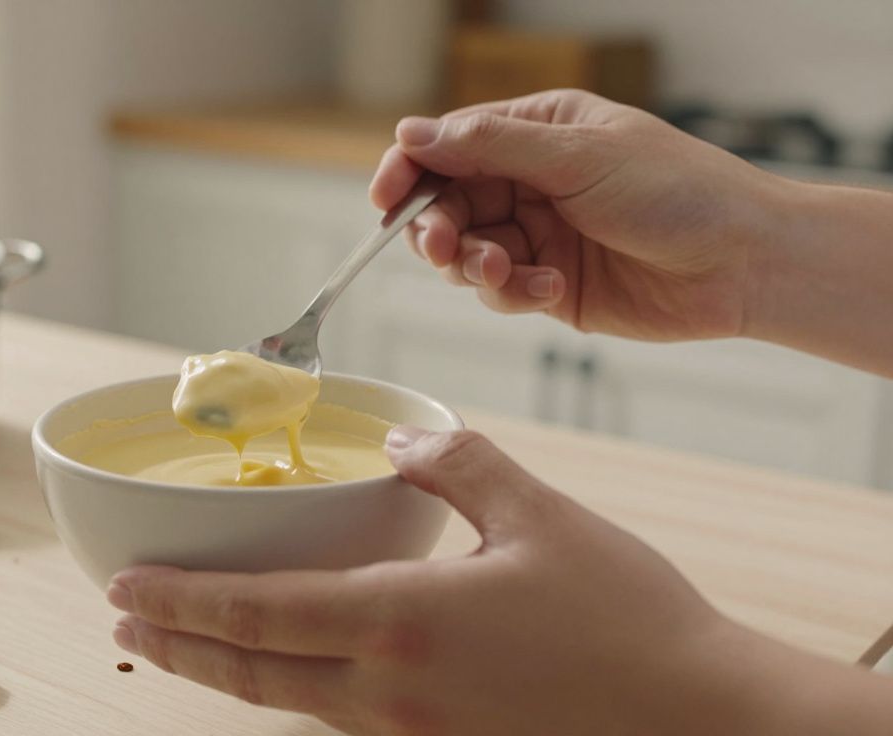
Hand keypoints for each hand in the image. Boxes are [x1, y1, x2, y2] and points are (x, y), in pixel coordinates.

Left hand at [107, 427, 892, 734]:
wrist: (700, 722)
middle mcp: (391, 691)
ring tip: (186, 648)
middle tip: (125, 624)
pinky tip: (291, 671)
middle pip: (251, 673)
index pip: (260, 611)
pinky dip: (293, 692)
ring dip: (227, 672)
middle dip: (178, 647)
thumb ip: (460, 467)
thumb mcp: (541, 517)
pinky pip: (341, 721)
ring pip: (289, 702)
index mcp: (404, 622)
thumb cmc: (629, 622)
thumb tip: (401, 447)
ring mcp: (413, 734)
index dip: (183, 602)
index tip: (125, 588)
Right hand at [370, 89, 787, 341]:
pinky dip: (513, 293)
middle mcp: (529, 181)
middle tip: (446, 246)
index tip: (384, 199)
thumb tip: (410, 133)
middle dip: (437, 227)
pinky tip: (551, 289)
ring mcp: (537, 235)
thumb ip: (489, 147)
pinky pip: (499, 292)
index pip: (448, 144)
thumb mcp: (580, 157)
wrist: (743, 264)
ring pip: (465, 252)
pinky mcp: (547, 286)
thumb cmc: (679, 191)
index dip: (409, 170)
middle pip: (446, 203)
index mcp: (537, 132)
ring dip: (474, 265)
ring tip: (504, 271)